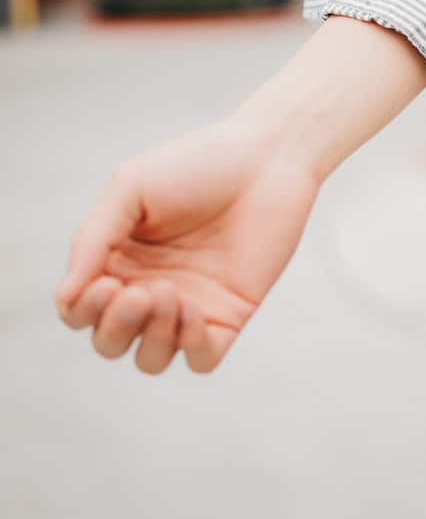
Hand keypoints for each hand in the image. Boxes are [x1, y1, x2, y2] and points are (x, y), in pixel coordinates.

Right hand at [56, 116, 319, 372]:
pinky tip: (196, 313)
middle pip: (110, 341)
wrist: (266, 159)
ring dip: (153, 338)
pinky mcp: (229, 314)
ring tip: (171, 294)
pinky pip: (201, 359)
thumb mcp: (131, 188)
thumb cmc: (197, 164)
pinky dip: (191, 347)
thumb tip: (65, 296)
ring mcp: (189, 304)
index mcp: (118, 258)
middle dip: (116, 328)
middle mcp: (148, 287)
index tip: (106, 283)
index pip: (80, 309)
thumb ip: (93, 240)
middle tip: (143, 294)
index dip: (83, 310)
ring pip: (150, 358)